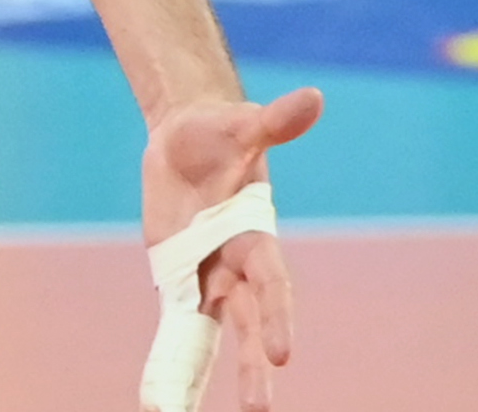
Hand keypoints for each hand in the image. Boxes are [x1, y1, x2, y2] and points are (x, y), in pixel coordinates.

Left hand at [140, 87, 322, 410]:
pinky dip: (173, 361)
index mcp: (257, 238)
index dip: (279, 317)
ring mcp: (208, 278)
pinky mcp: (179, 280)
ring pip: (217, 337)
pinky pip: (178, 327)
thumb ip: (273, 121)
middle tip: (259, 411)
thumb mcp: (239, 126)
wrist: (187, 138)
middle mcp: (237, 267)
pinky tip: (163, 400)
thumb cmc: (220, 131)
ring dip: (213, 376)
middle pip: (250, 325)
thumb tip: (314, 97)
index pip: (273, 286)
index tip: (285, 353)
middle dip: (255, 367)